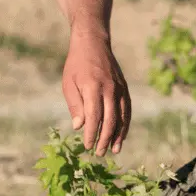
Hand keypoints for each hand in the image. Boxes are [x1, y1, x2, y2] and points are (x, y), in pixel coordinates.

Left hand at [61, 27, 130, 156]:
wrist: (93, 43)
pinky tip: (122, 135)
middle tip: (99, 153)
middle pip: (110, 119)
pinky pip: (127, 108)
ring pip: (122, 115)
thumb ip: (75, 105)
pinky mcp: (124, 87)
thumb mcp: (68, 83)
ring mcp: (119, 87)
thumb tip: (79, 126)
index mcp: (93, 87)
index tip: (87, 146)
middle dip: (105, 138)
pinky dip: (126, 123)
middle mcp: (109, 88)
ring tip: (114, 150)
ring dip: (118, 134)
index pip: (94, 116)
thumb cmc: (76, 65)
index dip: (91, 133)